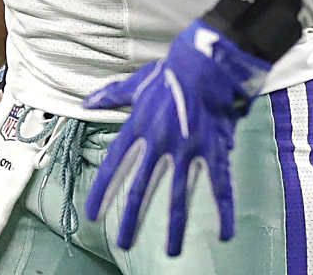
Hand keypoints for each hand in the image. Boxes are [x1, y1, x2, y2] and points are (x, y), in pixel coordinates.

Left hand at [82, 20, 269, 255]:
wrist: (208, 60)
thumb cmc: (172, 70)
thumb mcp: (137, 83)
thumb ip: (111, 96)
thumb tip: (86, 102)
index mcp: (139, 128)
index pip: (115, 165)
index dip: (103, 191)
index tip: (93, 214)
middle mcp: (160, 143)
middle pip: (141, 189)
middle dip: (132, 218)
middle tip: (123, 242)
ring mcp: (188, 149)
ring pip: (179, 195)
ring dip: (176, 226)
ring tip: (172, 252)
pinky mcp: (214, 149)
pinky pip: (220, 186)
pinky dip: (224, 211)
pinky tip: (225, 234)